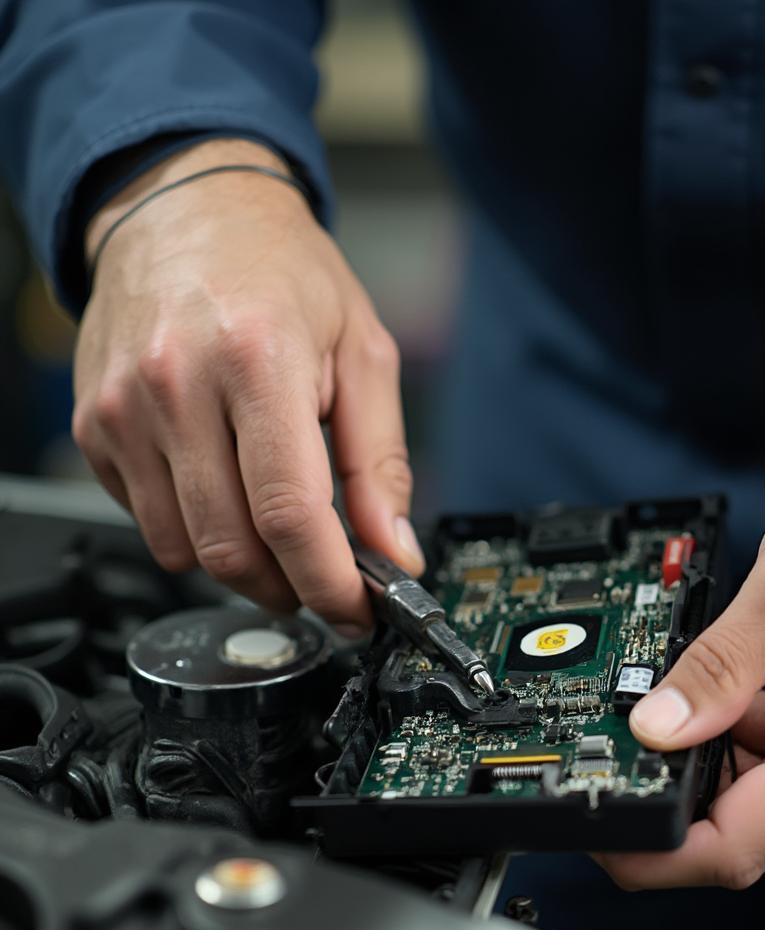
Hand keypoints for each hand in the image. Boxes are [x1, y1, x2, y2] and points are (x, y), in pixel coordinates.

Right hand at [73, 139, 423, 626]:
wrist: (187, 211)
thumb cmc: (282, 272)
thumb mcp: (362, 352)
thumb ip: (380, 460)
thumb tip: (394, 548)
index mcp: (256, 360)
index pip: (290, 512)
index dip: (328, 581)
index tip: (355, 609)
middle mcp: (176, 386)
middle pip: (233, 546)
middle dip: (289, 587)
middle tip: (324, 582)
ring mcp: (124, 411)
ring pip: (185, 548)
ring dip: (244, 565)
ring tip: (280, 532)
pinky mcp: (95, 428)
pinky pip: (148, 520)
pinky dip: (196, 530)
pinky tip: (226, 490)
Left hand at [598, 466, 764, 889]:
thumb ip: (721, 661)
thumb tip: (657, 726)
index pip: (738, 845)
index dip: (654, 848)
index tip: (598, 827)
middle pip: (738, 830)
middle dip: (662, 801)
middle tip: (601, 750)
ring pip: (749, 795)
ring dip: (691, 764)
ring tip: (647, 706)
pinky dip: (723, 739)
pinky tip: (697, 696)